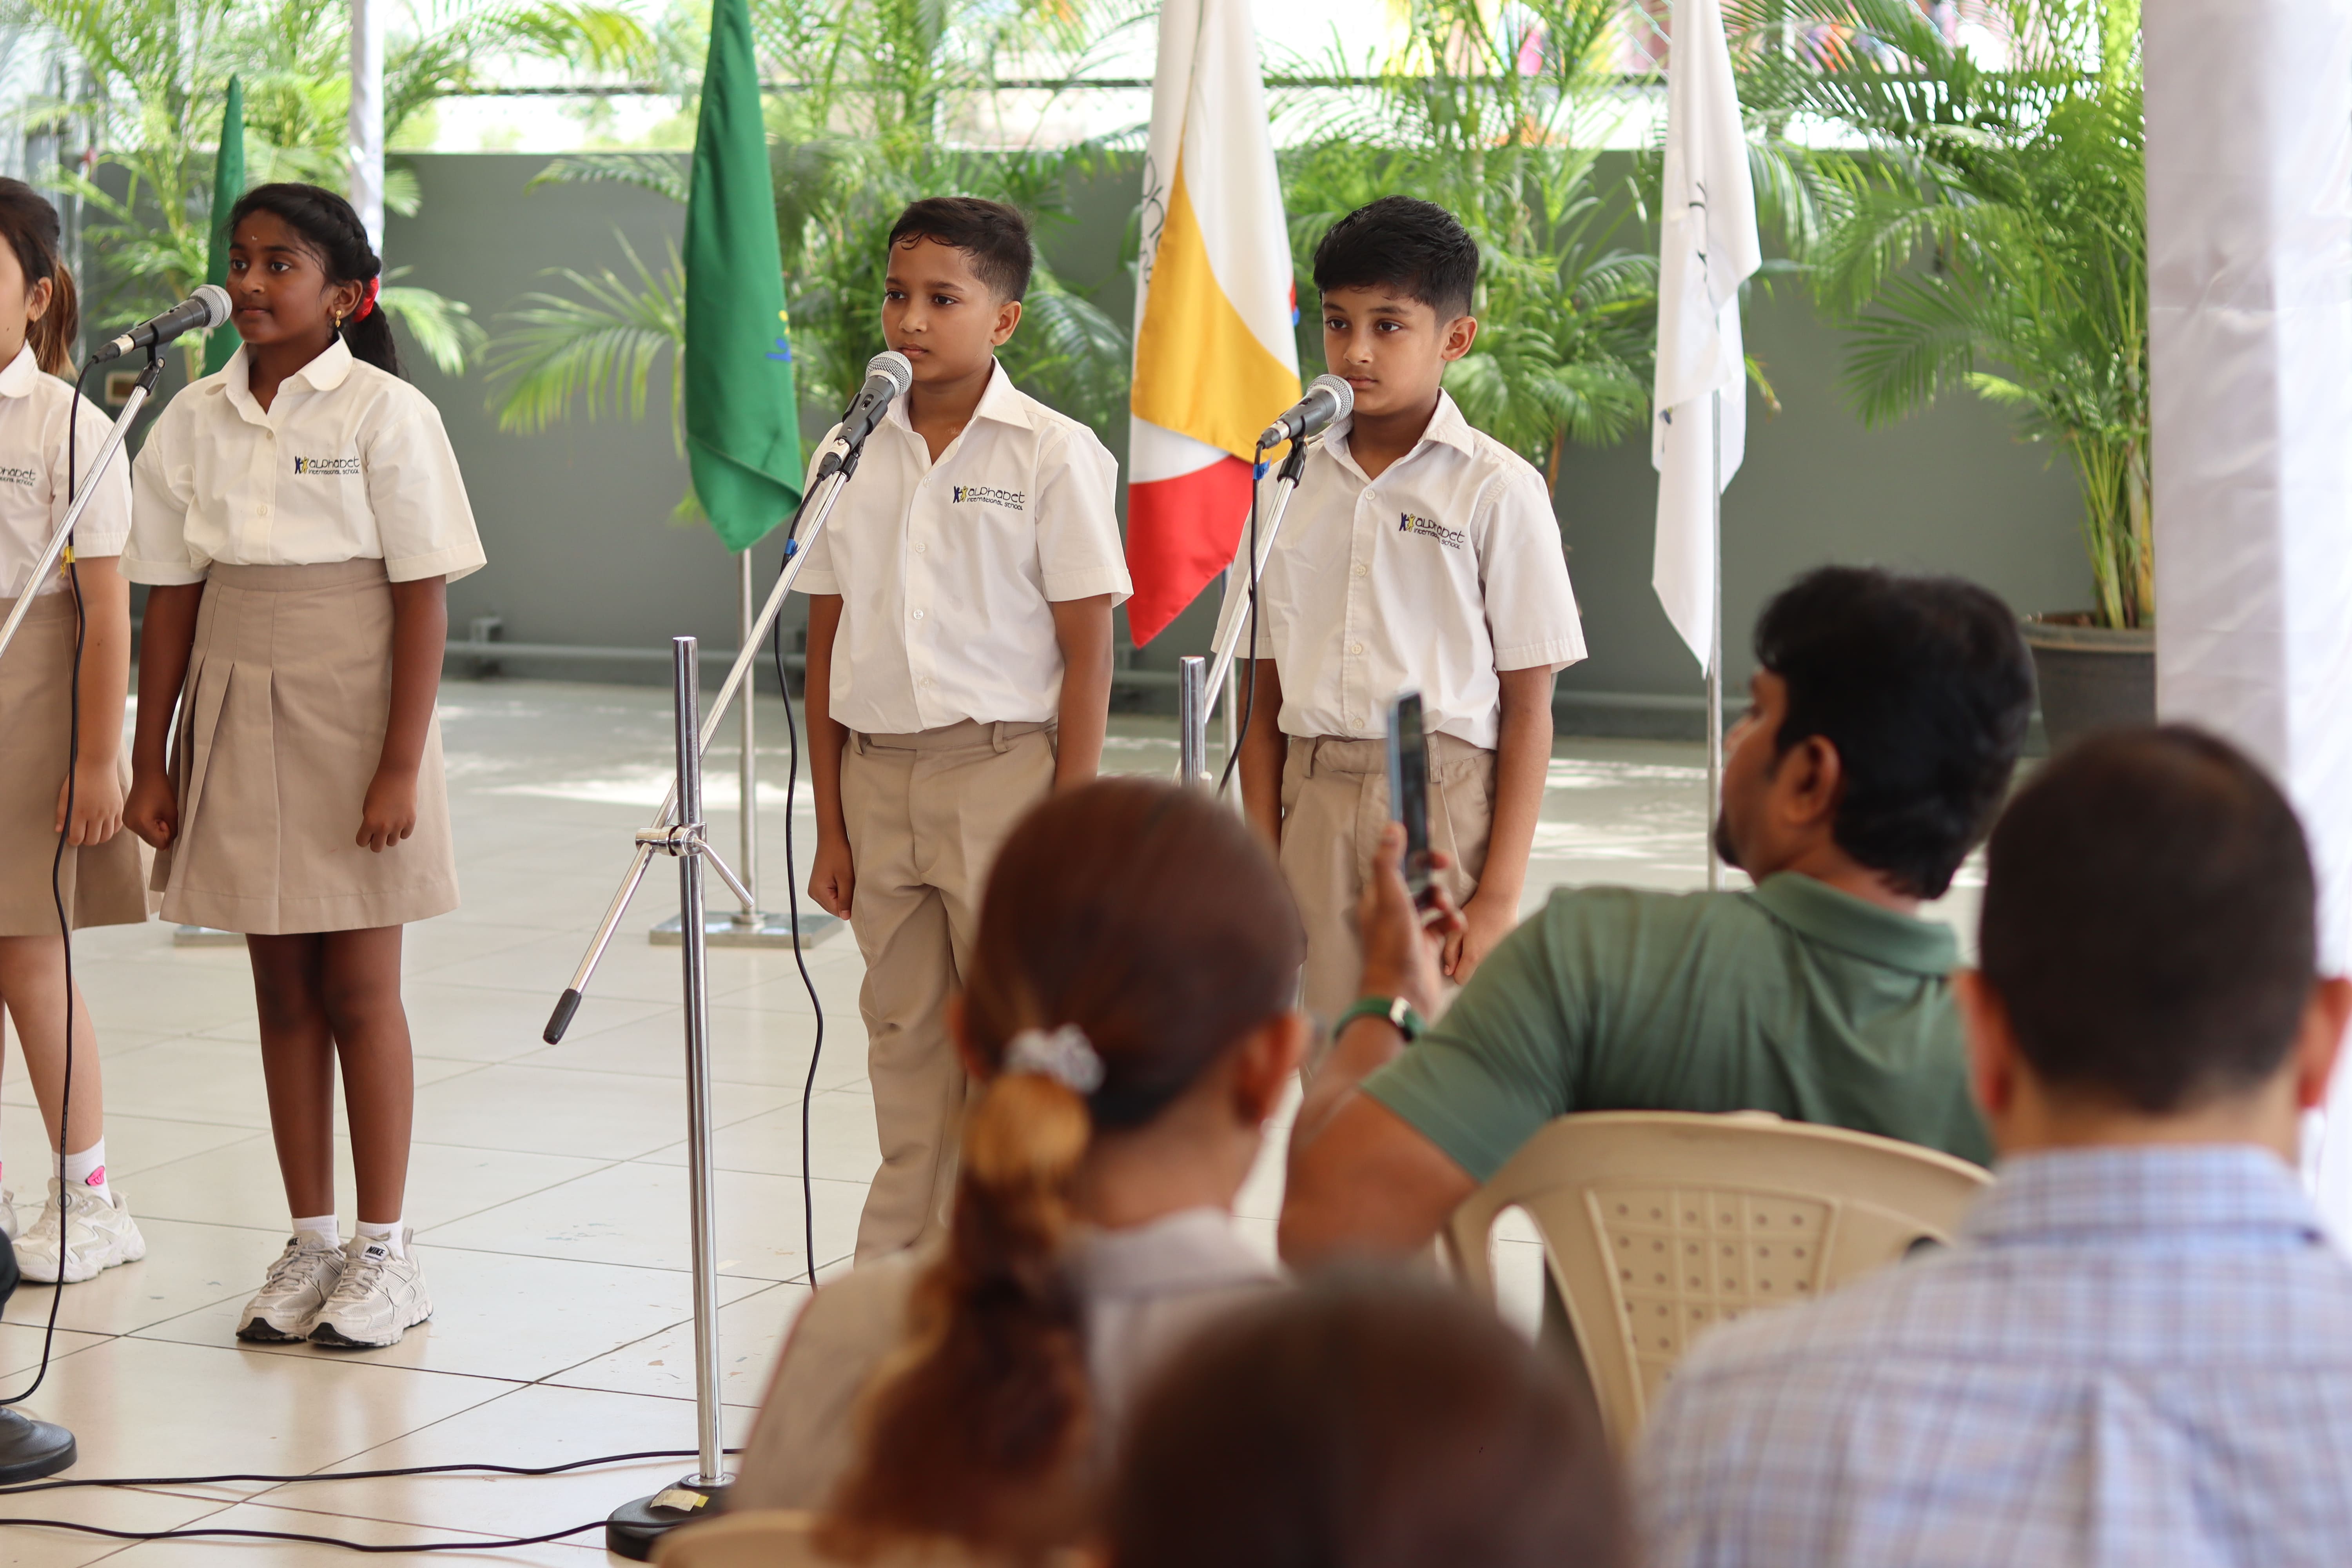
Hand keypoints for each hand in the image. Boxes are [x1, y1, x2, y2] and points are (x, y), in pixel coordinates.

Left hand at [56, 760, 124, 846]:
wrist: (98, 765)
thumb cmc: (78, 779)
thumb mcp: (65, 795)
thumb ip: (62, 814)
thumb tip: (60, 830)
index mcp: (79, 812)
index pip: (77, 837)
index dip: (72, 841)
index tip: (71, 837)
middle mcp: (96, 815)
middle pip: (92, 840)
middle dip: (85, 840)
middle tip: (81, 834)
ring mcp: (109, 812)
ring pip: (106, 837)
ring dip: (98, 837)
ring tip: (93, 831)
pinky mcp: (119, 808)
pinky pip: (117, 827)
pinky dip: (110, 830)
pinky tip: (104, 825)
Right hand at [124, 769, 178, 849]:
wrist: (147, 775)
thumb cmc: (162, 792)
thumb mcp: (172, 814)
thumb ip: (172, 833)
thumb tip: (166, 846)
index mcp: (142, 824)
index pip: (160, 844)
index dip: (167, 833)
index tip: (165, 818)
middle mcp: (131, 825)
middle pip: (152, 842)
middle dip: (161, 832)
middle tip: (161, 814)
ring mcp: (126, 822)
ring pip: (147, 837)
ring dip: (155, 829)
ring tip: (155, 811)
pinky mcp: (126, 819)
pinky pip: (141, 830)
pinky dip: (148, 825)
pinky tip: (149, 811)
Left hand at [357, 767, 418, 851]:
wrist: (398, 776)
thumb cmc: (378, 787)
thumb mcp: (367, 805)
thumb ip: (369, 820)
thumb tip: (373, 830)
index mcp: (369, 822)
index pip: (362, 842)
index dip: (363, 838)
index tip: (365, 834)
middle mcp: (384, 827)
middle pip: (377, 848)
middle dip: (375, 842)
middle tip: (377, 833)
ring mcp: (399, 825)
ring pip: (392, 843)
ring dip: (389, 837)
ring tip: (390, 826)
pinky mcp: (410, 821)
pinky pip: (404, 835)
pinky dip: (401, 831)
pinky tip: (399, 822)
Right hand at [808, 831, 855, 919]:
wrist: (832, 837)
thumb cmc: (840, 855)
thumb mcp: (846, 878)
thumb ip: (845, 899)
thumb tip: (846, 918)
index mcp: (818, 893)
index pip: (837, 911)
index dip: (850, 907)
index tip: (860, 898)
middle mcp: (813, 893)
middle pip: (834, 908)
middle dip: (846, 901)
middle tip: (855, 887)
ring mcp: (815, 889)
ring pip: (834, 902)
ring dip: (844, 895)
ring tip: (849, 881)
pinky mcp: (819, 884)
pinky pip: (832, 894)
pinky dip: (840, 890)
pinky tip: (845, 880)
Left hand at [1353, 822, 1462, 1020]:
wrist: (1403, 994)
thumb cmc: (1392, 948)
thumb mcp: (1390, 899)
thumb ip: (1389, 863)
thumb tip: (1392, 827)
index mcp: (1377, 898)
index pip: (1394, 864)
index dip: (1410, 847)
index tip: (1428, 833)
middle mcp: (1392, 911)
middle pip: (1416, 879)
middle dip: (1432, 871)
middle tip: (1446, 862)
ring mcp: (1410, 928)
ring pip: (1433, 901)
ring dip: (1445, 900)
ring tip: (1447, 910)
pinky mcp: (1427, 943)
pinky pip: (1444, 923)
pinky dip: (1452, 921)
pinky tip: (1456, 926)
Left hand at [1443, 891, 1518, 984]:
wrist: (1500, 898)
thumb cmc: (1475, 912)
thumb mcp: (1455, 930)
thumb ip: (1449, 953)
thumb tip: (1449, 972)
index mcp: (1473, 957)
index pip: (1461, 980)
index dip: (1456, 971)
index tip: (1457, 958)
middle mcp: (1490, 961)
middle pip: (1475, 974)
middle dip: (1470, 964)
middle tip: (1470, 944)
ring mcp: (1503, 956)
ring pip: (1488, 966)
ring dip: (1483, 957)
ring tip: (1483, 938)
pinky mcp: (1511, 949)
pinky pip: (1499, 957)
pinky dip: (1495, 950)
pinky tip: (1493, 935)